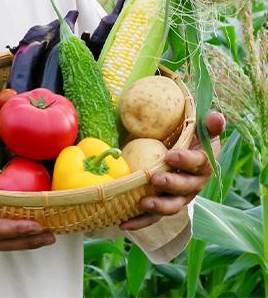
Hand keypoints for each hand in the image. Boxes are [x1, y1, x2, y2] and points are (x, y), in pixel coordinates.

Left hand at [120, 111, 224, 230]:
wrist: (179, 152)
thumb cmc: (188, 137)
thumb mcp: (200, 127)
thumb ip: (209, 123)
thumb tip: (215, 116)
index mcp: (203, 163)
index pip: (199, 163)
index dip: (186, 160)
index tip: (170, 155)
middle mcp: (193, 183)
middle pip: (185, 188)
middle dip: (171, 184)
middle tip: (155, 178)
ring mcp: (178, 197)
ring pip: (171, 206)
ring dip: (158, 207)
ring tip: (143, 202)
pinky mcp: (163, 204)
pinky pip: (153, 216)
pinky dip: (139, 222)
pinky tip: (124, 223)